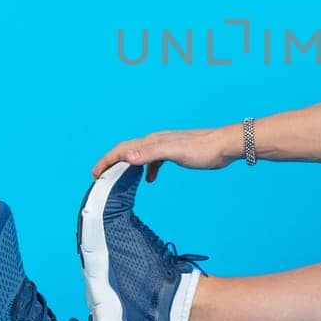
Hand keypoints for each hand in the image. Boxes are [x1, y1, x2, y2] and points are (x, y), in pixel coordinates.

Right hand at [91, 126, 237, 181]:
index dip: (107, 160)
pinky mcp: (175, 152)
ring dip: (126, 166)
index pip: (122, 149)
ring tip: (119, 178)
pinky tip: (151, 180)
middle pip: (127, 150)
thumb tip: (127, 157)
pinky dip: (147, 169)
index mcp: (153, 141)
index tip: (95, 173)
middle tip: (99, 176)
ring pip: (139, 155)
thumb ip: (151, 154)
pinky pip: (154, 160)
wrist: (224, 146)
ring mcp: (165, 146)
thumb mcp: (175, 153)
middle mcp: (156, 141)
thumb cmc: (203, 149)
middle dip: (111, 162)